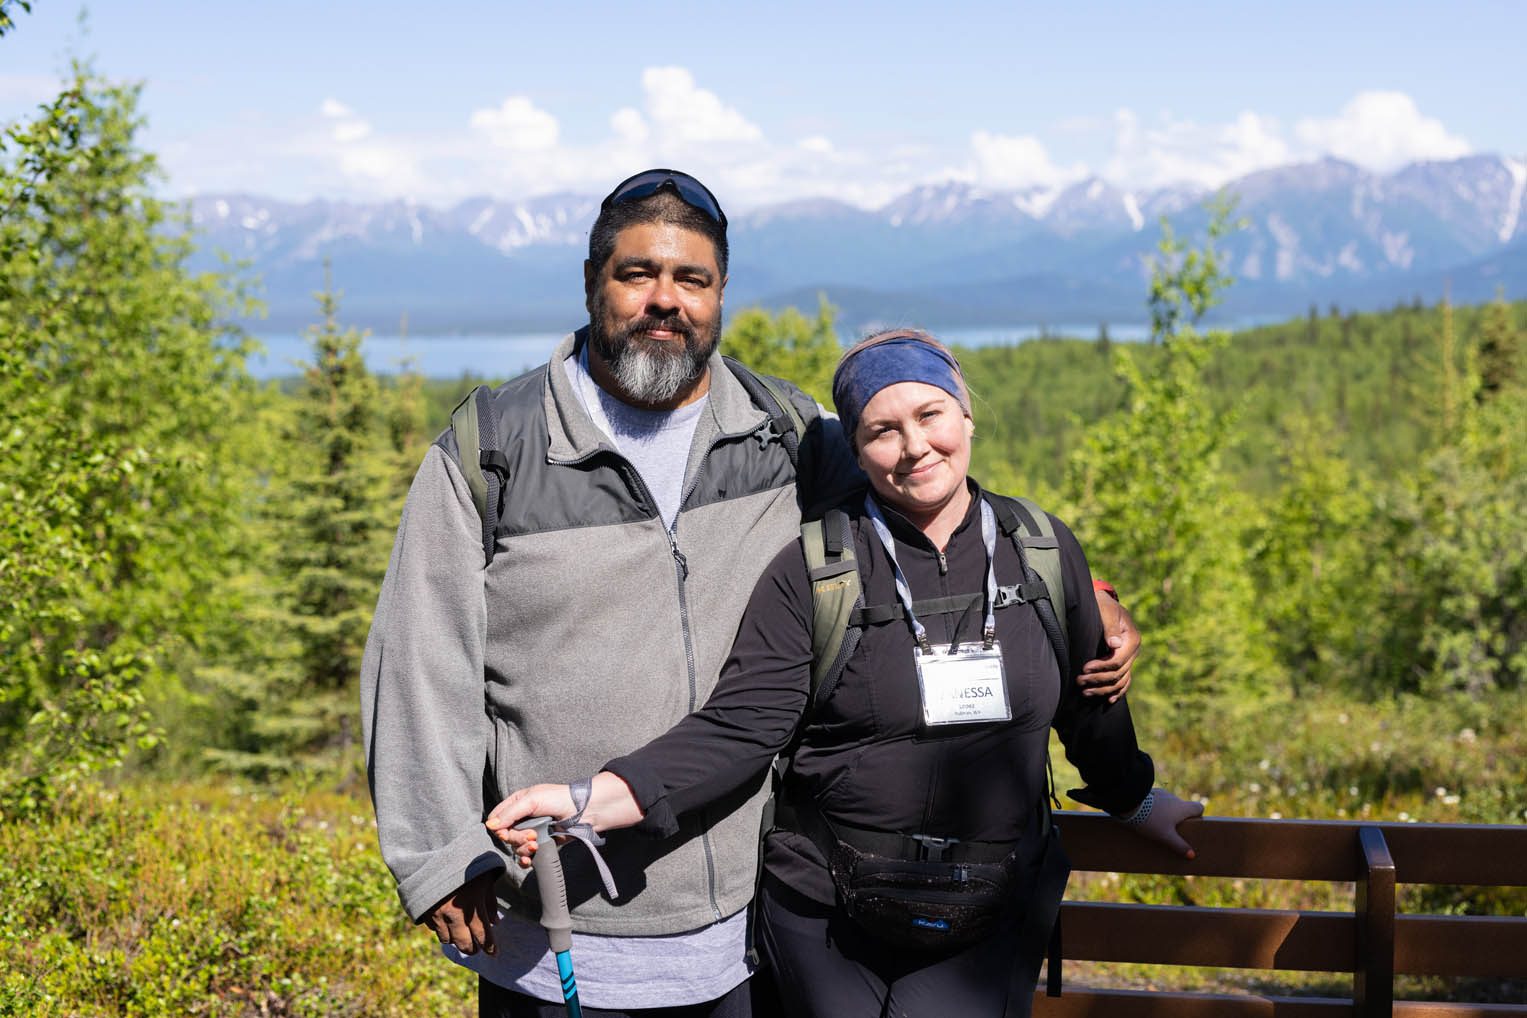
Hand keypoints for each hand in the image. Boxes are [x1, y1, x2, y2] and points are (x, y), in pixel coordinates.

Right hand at [422, 870, 499, 955]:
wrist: (434, 852)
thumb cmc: (466, 862)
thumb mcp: (484, 878)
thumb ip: (490, 902)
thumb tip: (495, 923)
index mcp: (473, 905)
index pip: (483, 935)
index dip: (490, 947)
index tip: (494, 953)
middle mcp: (455, 914)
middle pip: (465, 944)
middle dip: (473, 949)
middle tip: (477, 948)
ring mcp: (438, 915)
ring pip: (448, 940)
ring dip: (457, 941)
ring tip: (463, 937)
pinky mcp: (425, 912)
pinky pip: (435, 930)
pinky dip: (443, 930)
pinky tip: (448, 925)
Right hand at [485, 774, 644, 867]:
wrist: (585, 811)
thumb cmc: (560, 799)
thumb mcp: (532, 800)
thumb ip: (510, 813)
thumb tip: (489, 826)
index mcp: (518, 802)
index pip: (497, 818)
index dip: (499, 827)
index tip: (506, 832)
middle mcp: (523, 817)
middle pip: (506, 834)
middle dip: (516, 838)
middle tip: (531, 836)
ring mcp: (532, 831)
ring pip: (515, 846)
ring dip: (523, 848)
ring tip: (536, 845)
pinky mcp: (542, 843)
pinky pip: (526, 855)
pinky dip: (526, 859)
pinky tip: (530, 859)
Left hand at [1081, 592, 1139, 701]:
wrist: (1105, 603)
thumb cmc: (1103, 605)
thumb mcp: (1106, 611)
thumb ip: (1109, 627)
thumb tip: (1114, 644)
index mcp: (1132, 639)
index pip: (1117, 661)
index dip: (1101, 667)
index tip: (1085, 668)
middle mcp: (1133, 651)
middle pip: (1118, 673)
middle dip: (1098, 679)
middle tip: (1079, 681)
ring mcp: (1130, 658)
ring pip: (1120, 681)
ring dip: (1103, 689)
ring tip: (1085, 692)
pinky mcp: (1124, 662)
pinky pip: (1124, 681)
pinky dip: (1117, 691)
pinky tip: (1108, 700)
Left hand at [1129, 788, 1203, 858]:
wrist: (1129, 804)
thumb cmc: (1151, 821)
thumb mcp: (1166, 836)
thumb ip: (1179, 846)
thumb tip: (1192, 855)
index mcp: (1182, 807)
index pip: (1198, 807)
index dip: (1198, 816)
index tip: (1192, 825)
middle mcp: (1174, 798)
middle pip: (1183, 807)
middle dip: (1179, 818)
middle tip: (1173, 830)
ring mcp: (1161, 793)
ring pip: (1169, 804)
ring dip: (1166, 812)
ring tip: (1157, 824)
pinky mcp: (1149, 793)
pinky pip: (1157, 801)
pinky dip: (1156, 808)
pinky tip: (1147, 817)